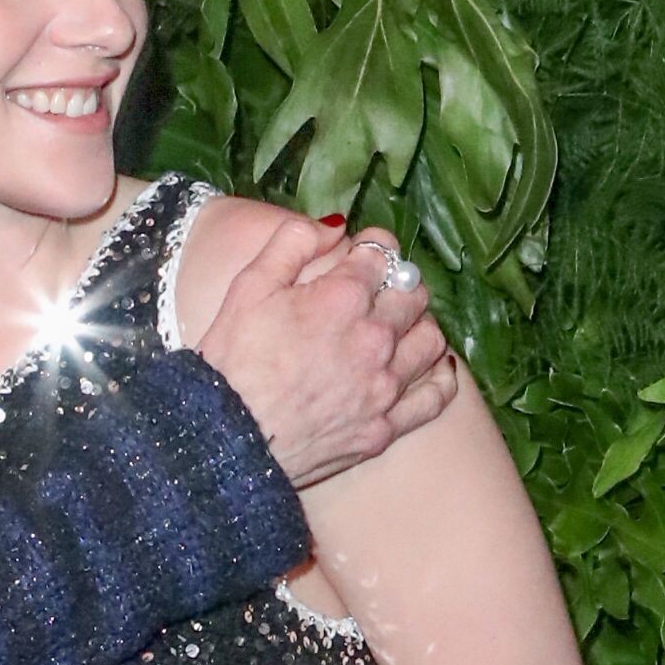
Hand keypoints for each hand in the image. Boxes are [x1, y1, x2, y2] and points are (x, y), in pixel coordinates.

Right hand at [197, 217, 455, 488]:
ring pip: (431, 341)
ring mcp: (384, 386)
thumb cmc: (229, 362)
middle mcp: (375, 338)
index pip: (382, 253)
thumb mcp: (248, 287)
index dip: (372, 247)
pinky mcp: (383, 427)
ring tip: (397, 330)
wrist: (224, 440)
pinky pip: (435, 397)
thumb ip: (292, 242)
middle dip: (397, 285)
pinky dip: (439, 377)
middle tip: (376, 293)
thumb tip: (335, 225)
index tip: (362, 253)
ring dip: (418, 326)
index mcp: (343, 297)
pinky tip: (431, 368)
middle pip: (413, 294)